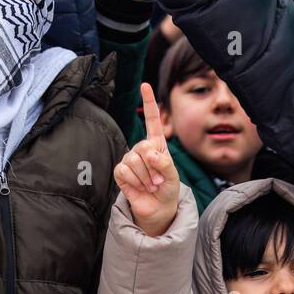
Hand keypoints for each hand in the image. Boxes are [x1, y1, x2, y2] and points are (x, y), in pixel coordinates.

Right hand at [114, 83, 180, 237]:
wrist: (157, 208)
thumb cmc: (167, 189)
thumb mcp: (173, 176)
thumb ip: (164, 163)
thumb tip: (150, 153)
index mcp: (157, 144)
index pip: (152, 119)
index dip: (148, 102)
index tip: (145, 85)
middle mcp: (142, 148)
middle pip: (142, 147)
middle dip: (153, 167)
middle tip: (158, 180)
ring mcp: (130, 159)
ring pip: (133, 160)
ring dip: (144, 177)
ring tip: (150, 185)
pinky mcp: (120, 172)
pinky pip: (123, 170)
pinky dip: (134, 181)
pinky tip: (138, 187)